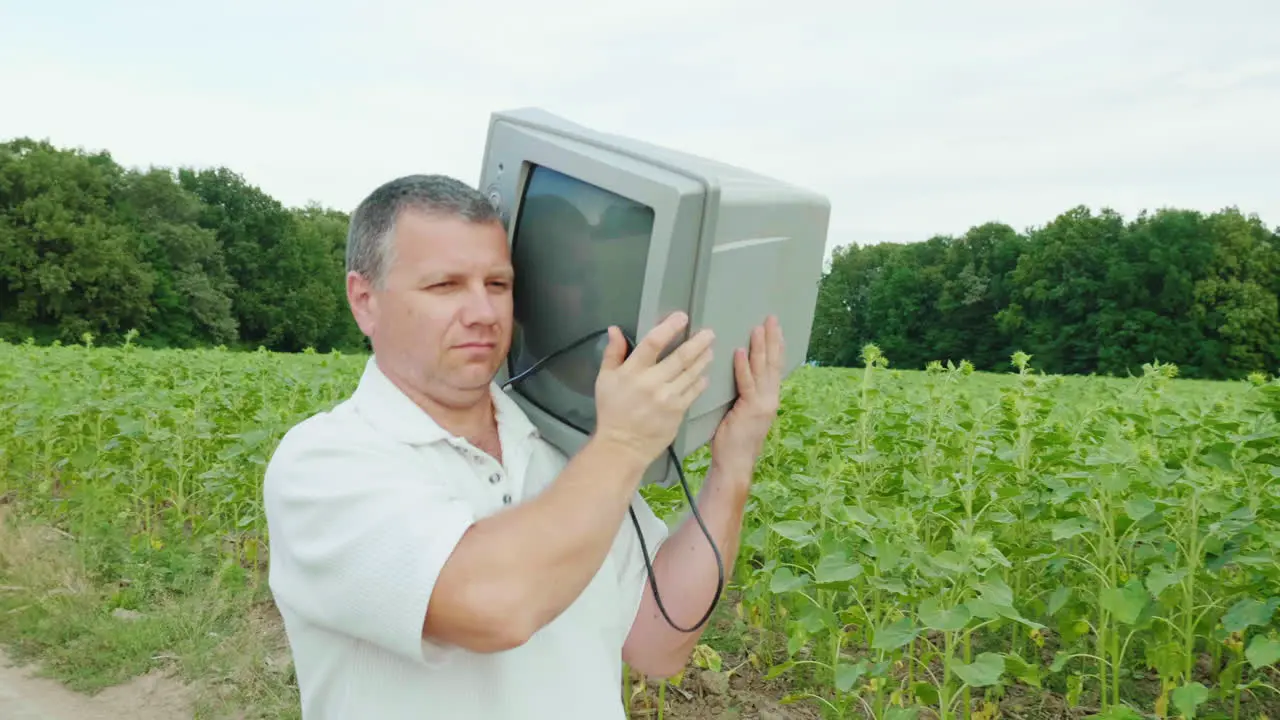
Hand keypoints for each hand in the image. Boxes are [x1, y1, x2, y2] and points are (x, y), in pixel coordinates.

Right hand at [594, 311, 714, 467]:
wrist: (622, 446)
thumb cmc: (612, 411)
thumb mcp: (604, 379)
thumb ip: (613, 353)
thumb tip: (615, 329)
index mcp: (632, 371)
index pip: (653, 342)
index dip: (669, 327)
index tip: (681, 317)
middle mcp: (652, 382)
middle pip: (680, 357)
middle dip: (698, 343)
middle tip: (709, 333)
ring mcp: (667, 398)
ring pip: (691, 373)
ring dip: (703, 360)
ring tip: (710, 350)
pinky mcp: (677, 412)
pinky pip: (693, 392)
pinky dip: (700, 382)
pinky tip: (704, 375)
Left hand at [710, 315, 783, 480]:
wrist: (735, 464)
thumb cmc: (733, 439)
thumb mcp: (741, 411)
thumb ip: (742, 393)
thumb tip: (734, 372)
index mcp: (769, 398)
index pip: (774, 366)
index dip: (775, 346)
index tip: (774, 327)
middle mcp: (770, 398)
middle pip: (773, 363)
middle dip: (772, 339)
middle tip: (771, 317)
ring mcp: (762, 404)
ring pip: (762, 370)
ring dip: (760, 347)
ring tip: (757, 327)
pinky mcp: (750, 410)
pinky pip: (747, 384)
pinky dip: (743, 367)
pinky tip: (741, 352)